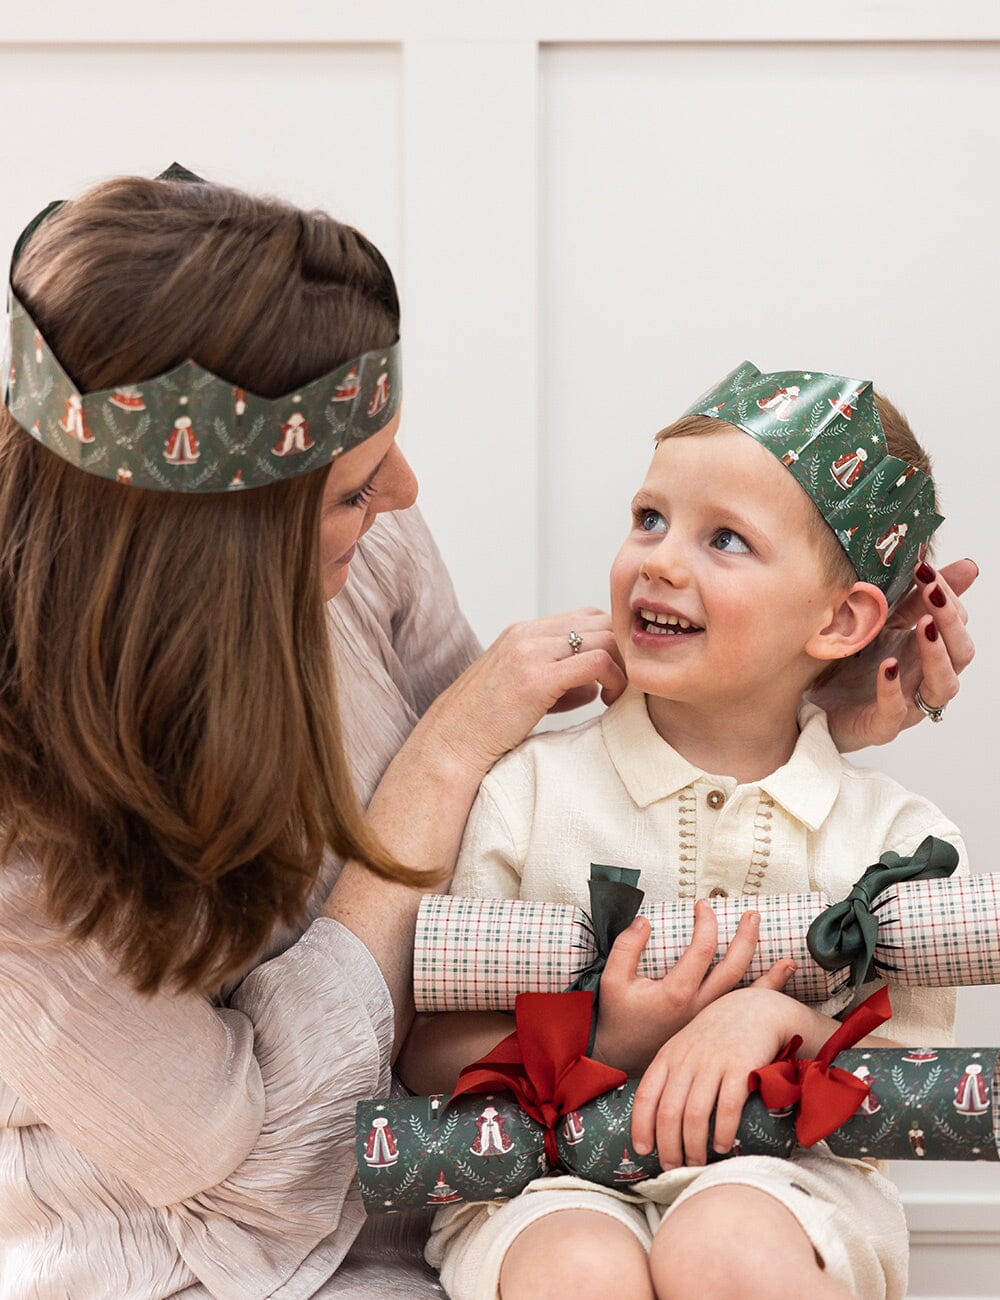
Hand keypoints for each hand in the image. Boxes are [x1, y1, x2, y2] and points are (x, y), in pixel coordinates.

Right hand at [421, 608, 626, 779]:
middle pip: (600, 620)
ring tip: (616, 696)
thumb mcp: (524, 691)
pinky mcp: (536, 679)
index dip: (609, 642)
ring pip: (604, 637)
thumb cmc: (486, 725)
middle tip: (623, 684)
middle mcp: (526, 634)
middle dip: (621, 650)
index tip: (614, 674)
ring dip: (621, 666)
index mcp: (521, 633)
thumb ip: (560, 681)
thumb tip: (595, 684)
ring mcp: (530, 653)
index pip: (585, 617)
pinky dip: (614, 679)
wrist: (451, 744)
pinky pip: (596, 662)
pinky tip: (609, 702)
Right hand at [592, 902, 794, 1075]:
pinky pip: (741, 1015)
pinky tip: (777, 996)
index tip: (703, 906)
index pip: (703, 948)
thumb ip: (626, 947)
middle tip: (752, 915)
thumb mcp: (612, 980)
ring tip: (789, 960)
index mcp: (677, 992)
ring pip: (745, 996)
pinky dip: (761, 1004)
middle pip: (733, 968)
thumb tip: (644, 920)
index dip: (706, 922)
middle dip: (746, 938)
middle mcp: (699, 1008)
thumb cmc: (617, 1019)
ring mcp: (708, 1022)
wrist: (619, 1058)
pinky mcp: (711, 1033)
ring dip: (769, 977)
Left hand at [630, 987, 798, 1168]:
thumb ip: (672, 1075)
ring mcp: (712, 1063)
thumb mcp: (686, 1048)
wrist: (755, 1010)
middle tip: (673, 1168)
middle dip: (668, 1146)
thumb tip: (658, 1120)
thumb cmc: (717, 1036)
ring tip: (696, 1163)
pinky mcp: (740, 1067)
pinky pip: (727, 1107)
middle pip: (668, 1112)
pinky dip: (722, 1131)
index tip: (643, 1150)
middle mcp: (686, 1060)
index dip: (641, 1126)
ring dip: (693, 1146)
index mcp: (669, 1056)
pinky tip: (723, 1146)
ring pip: (694, 1114)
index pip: (646, 1095)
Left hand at [814, 558, 976, 751]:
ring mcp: (906, 705)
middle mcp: (924, 678)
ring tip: (924, 626)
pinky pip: (895, 714)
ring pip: (943, 686)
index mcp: (928, 651)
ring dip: (937, 655)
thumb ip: (917, 598)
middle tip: (933, 593)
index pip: (956, 624)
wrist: (810, 704)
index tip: (925, 569)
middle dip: (950, 622)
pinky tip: (887, 667)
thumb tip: (967, 565)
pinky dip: (893, 690)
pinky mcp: (878, 727)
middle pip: (960, 654)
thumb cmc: (853, 664)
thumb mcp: (884, 624)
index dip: (947, 597)